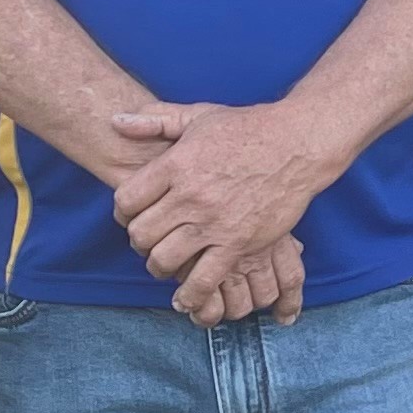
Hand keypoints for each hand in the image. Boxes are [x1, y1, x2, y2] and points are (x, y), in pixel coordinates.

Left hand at [111, 101, 325, 316]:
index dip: (122, 212)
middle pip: (141, 234)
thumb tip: (116, 120)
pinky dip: (189, 294)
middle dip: (139, 242)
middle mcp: (190, 196)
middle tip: (148, 241)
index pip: (127, 200)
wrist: (297, 144)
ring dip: (158, 267)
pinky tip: (184, 297)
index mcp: (176, 164)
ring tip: (164, 264)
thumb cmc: (247, 128)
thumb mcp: (198, 115)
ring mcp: (214, 222)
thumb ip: (155, 120)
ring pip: (164, 259)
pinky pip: (204, 279)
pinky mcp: (239, 243)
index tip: (130, 215)